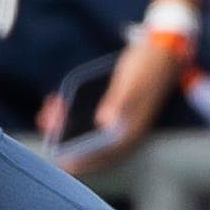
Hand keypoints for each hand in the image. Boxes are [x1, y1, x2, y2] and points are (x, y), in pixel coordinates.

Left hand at [57, 37, 185, 177]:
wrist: (161, 49)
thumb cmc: (148, 65)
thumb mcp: (132, 83)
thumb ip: (118, 103)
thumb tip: (104, 122)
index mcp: (132, 131)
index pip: (104, 156)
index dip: (80, 160)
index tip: (59, 157)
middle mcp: (124, 131)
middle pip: (91, 146)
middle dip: (66, 138)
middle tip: (48, 122)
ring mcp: (118, 122)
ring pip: (87, 133)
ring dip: (66, 124)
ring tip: (51, 109)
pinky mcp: (112, 110)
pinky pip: (88, 120)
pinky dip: (72, 113)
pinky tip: (61, 101)